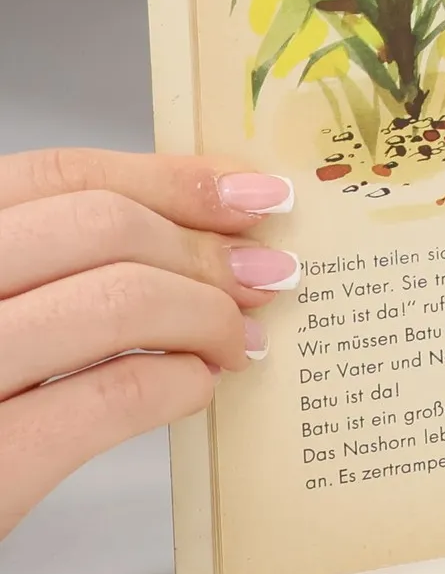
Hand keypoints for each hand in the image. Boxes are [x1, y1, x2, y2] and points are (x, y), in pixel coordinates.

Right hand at [0, 150, 297, 542]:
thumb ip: (52, 262)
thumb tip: (201, 228)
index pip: (57, 175)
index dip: (170, 178)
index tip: (250, 196)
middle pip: (100, 228)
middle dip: (203, 250)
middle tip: (262, 278)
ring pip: (116, 300)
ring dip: (204, 314)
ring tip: (236, 341)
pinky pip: (108, 398)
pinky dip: (175, 384)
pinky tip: (193, 388)